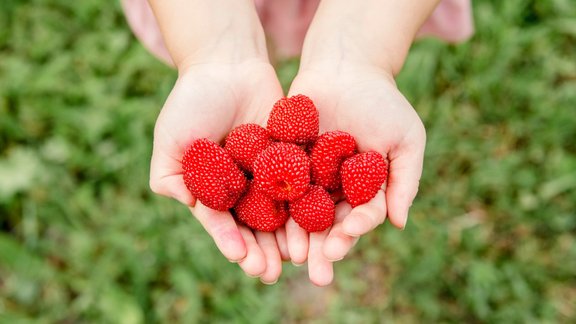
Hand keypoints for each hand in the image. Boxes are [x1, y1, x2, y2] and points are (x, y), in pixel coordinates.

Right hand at [149, 60, 287, 283]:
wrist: (227, 64)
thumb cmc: (193, 100)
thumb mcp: (171, 139)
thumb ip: (171, 178)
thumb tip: (191, 207)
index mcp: (214, 190)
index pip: (223, 223)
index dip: (231, 241)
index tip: (241, 259)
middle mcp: (243, 187)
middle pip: (254, 226)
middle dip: (262, 250)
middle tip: (271, 272)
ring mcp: (269, 174)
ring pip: (281, 212)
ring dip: (287, 237)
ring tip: (296, 258)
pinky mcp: (293, 157)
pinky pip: (302, 183)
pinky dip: (309, 204)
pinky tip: (318, 222)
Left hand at [287, 62, 425, 284]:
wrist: (344, 66)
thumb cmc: (381, 101)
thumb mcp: (406, 138)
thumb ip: (405, 180)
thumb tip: (399, 224)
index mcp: (364, 188)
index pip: (360, 216)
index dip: (355, 229)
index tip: (349, 237)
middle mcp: (334, 188)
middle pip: (329, 224)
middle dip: (325, 247)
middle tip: (318, 272)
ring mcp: (308, 176)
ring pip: (301, 212)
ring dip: (297, 236)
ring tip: (292, 257)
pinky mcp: (283, 162)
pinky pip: (278, 186)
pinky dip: (273, 204)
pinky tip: (266, 222)